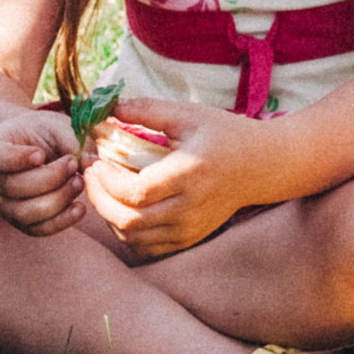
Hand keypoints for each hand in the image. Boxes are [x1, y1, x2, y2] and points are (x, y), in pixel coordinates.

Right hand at [0, 110, 84, 234]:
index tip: (40, 154)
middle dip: (49, 178)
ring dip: (57, 199)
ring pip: (24, 213)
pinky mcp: (22, 223)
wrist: (43, 149)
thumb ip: (72, 141)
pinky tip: (80, 208)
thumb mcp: (57, 127)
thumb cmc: (47, 134)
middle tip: (73, 164)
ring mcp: (4, 205)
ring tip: (78, 182)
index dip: (14, 158)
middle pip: (13, 187)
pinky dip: (61, 221)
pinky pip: (38, 230)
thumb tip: (92, 163)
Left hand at [81, 97, 274, 257]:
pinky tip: (123, 207)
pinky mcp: (190, 238)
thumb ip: (148, 110)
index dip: (104, 180)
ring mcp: (190, 228)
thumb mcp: (189, 115)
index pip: (134, 192)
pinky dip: (126, 231)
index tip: (94, 160)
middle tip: (89, 175)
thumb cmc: (225, 135)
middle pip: (128, 221)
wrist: (263, 166)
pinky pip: (147, 246)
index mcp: (187, 174)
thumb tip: (108, 107)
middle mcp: (188, 208)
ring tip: (104, 189)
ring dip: (109, 215)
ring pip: (133, 238)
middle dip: (98, 199)